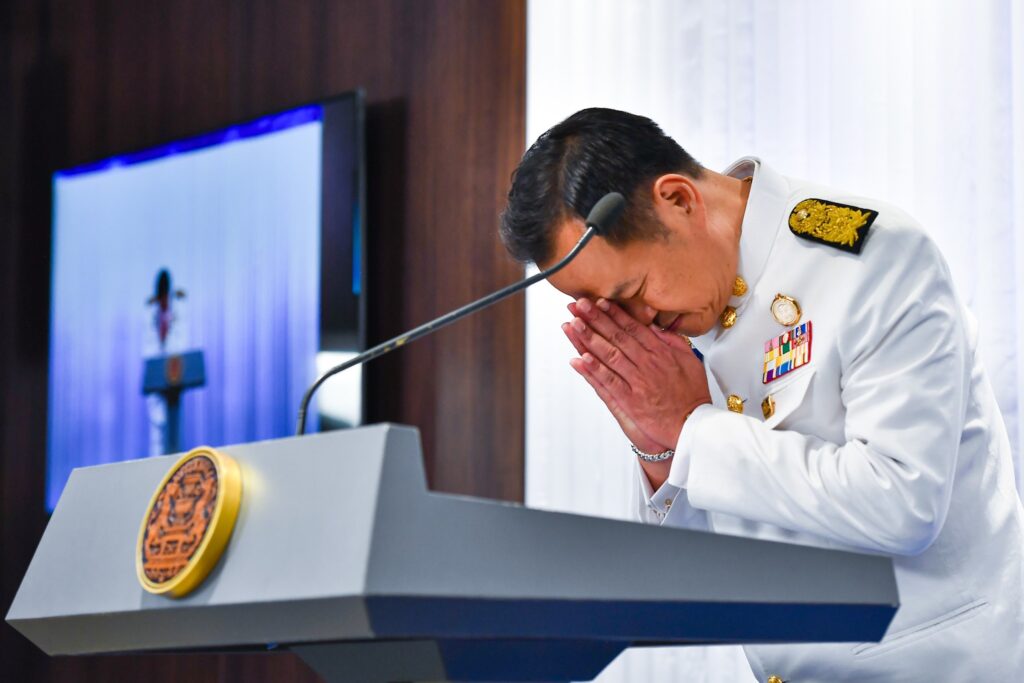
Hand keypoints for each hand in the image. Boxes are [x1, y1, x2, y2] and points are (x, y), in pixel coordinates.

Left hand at [562, 297, 710, 452]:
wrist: (693, 424)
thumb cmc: (691, 394)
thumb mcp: (690, 360)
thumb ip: (672, 341)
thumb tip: (656, 326)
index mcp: (660, 352)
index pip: (632, 327)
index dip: (613, 313)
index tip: (599, 301)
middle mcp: (646, 363)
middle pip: (616, 336)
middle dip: (595, 318)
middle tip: (578, 305)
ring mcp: (637, 381)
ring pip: (609, 354)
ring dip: (589, 338)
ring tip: (573, 324)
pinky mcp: (630, 400)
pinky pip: (609, 382)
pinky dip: (593, 370)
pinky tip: (579, 359)